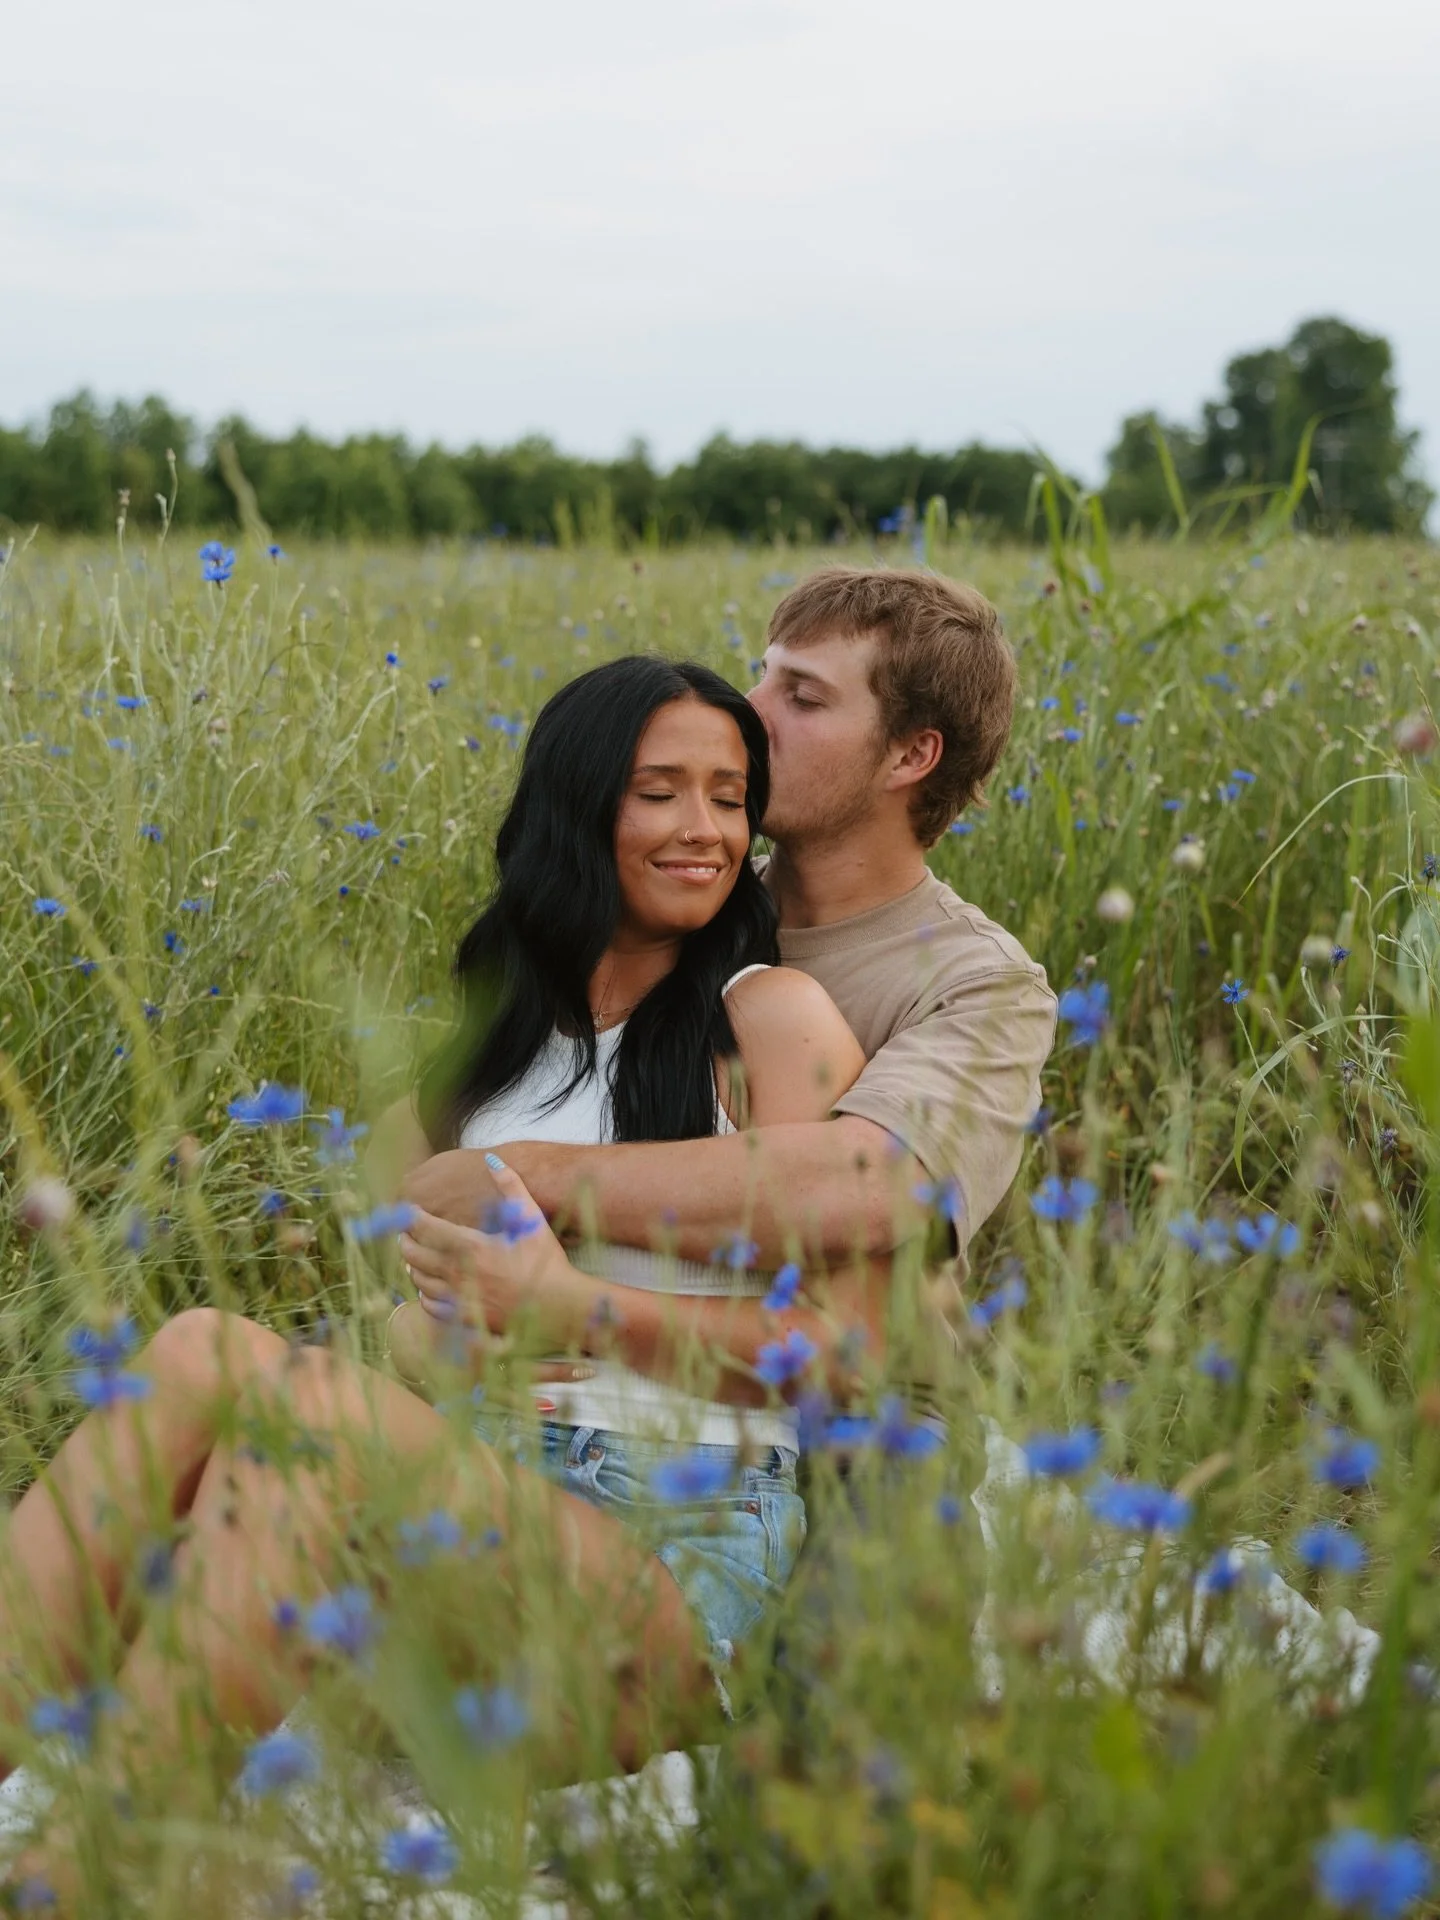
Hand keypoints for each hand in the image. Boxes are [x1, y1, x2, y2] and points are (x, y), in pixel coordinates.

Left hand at [398, 1159, 577, 1342]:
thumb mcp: (531, 1218)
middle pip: (414, 1254)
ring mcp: (458, 1299)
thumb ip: (511, 1186)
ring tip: (415, 1257)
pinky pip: (431, 1306)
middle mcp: (457, 1273)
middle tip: (407, 1232)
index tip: (408, 1211)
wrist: (558, 1307)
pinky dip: (425, 1293)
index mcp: (470, 1246)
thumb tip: (493, 1159)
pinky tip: (429, 1287)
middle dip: (407, 1240)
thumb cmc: (546, 1261)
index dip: (411, 1217)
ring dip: (413, 1266)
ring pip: (419, 1280)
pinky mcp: (464, 1319)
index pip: (425, 1228)